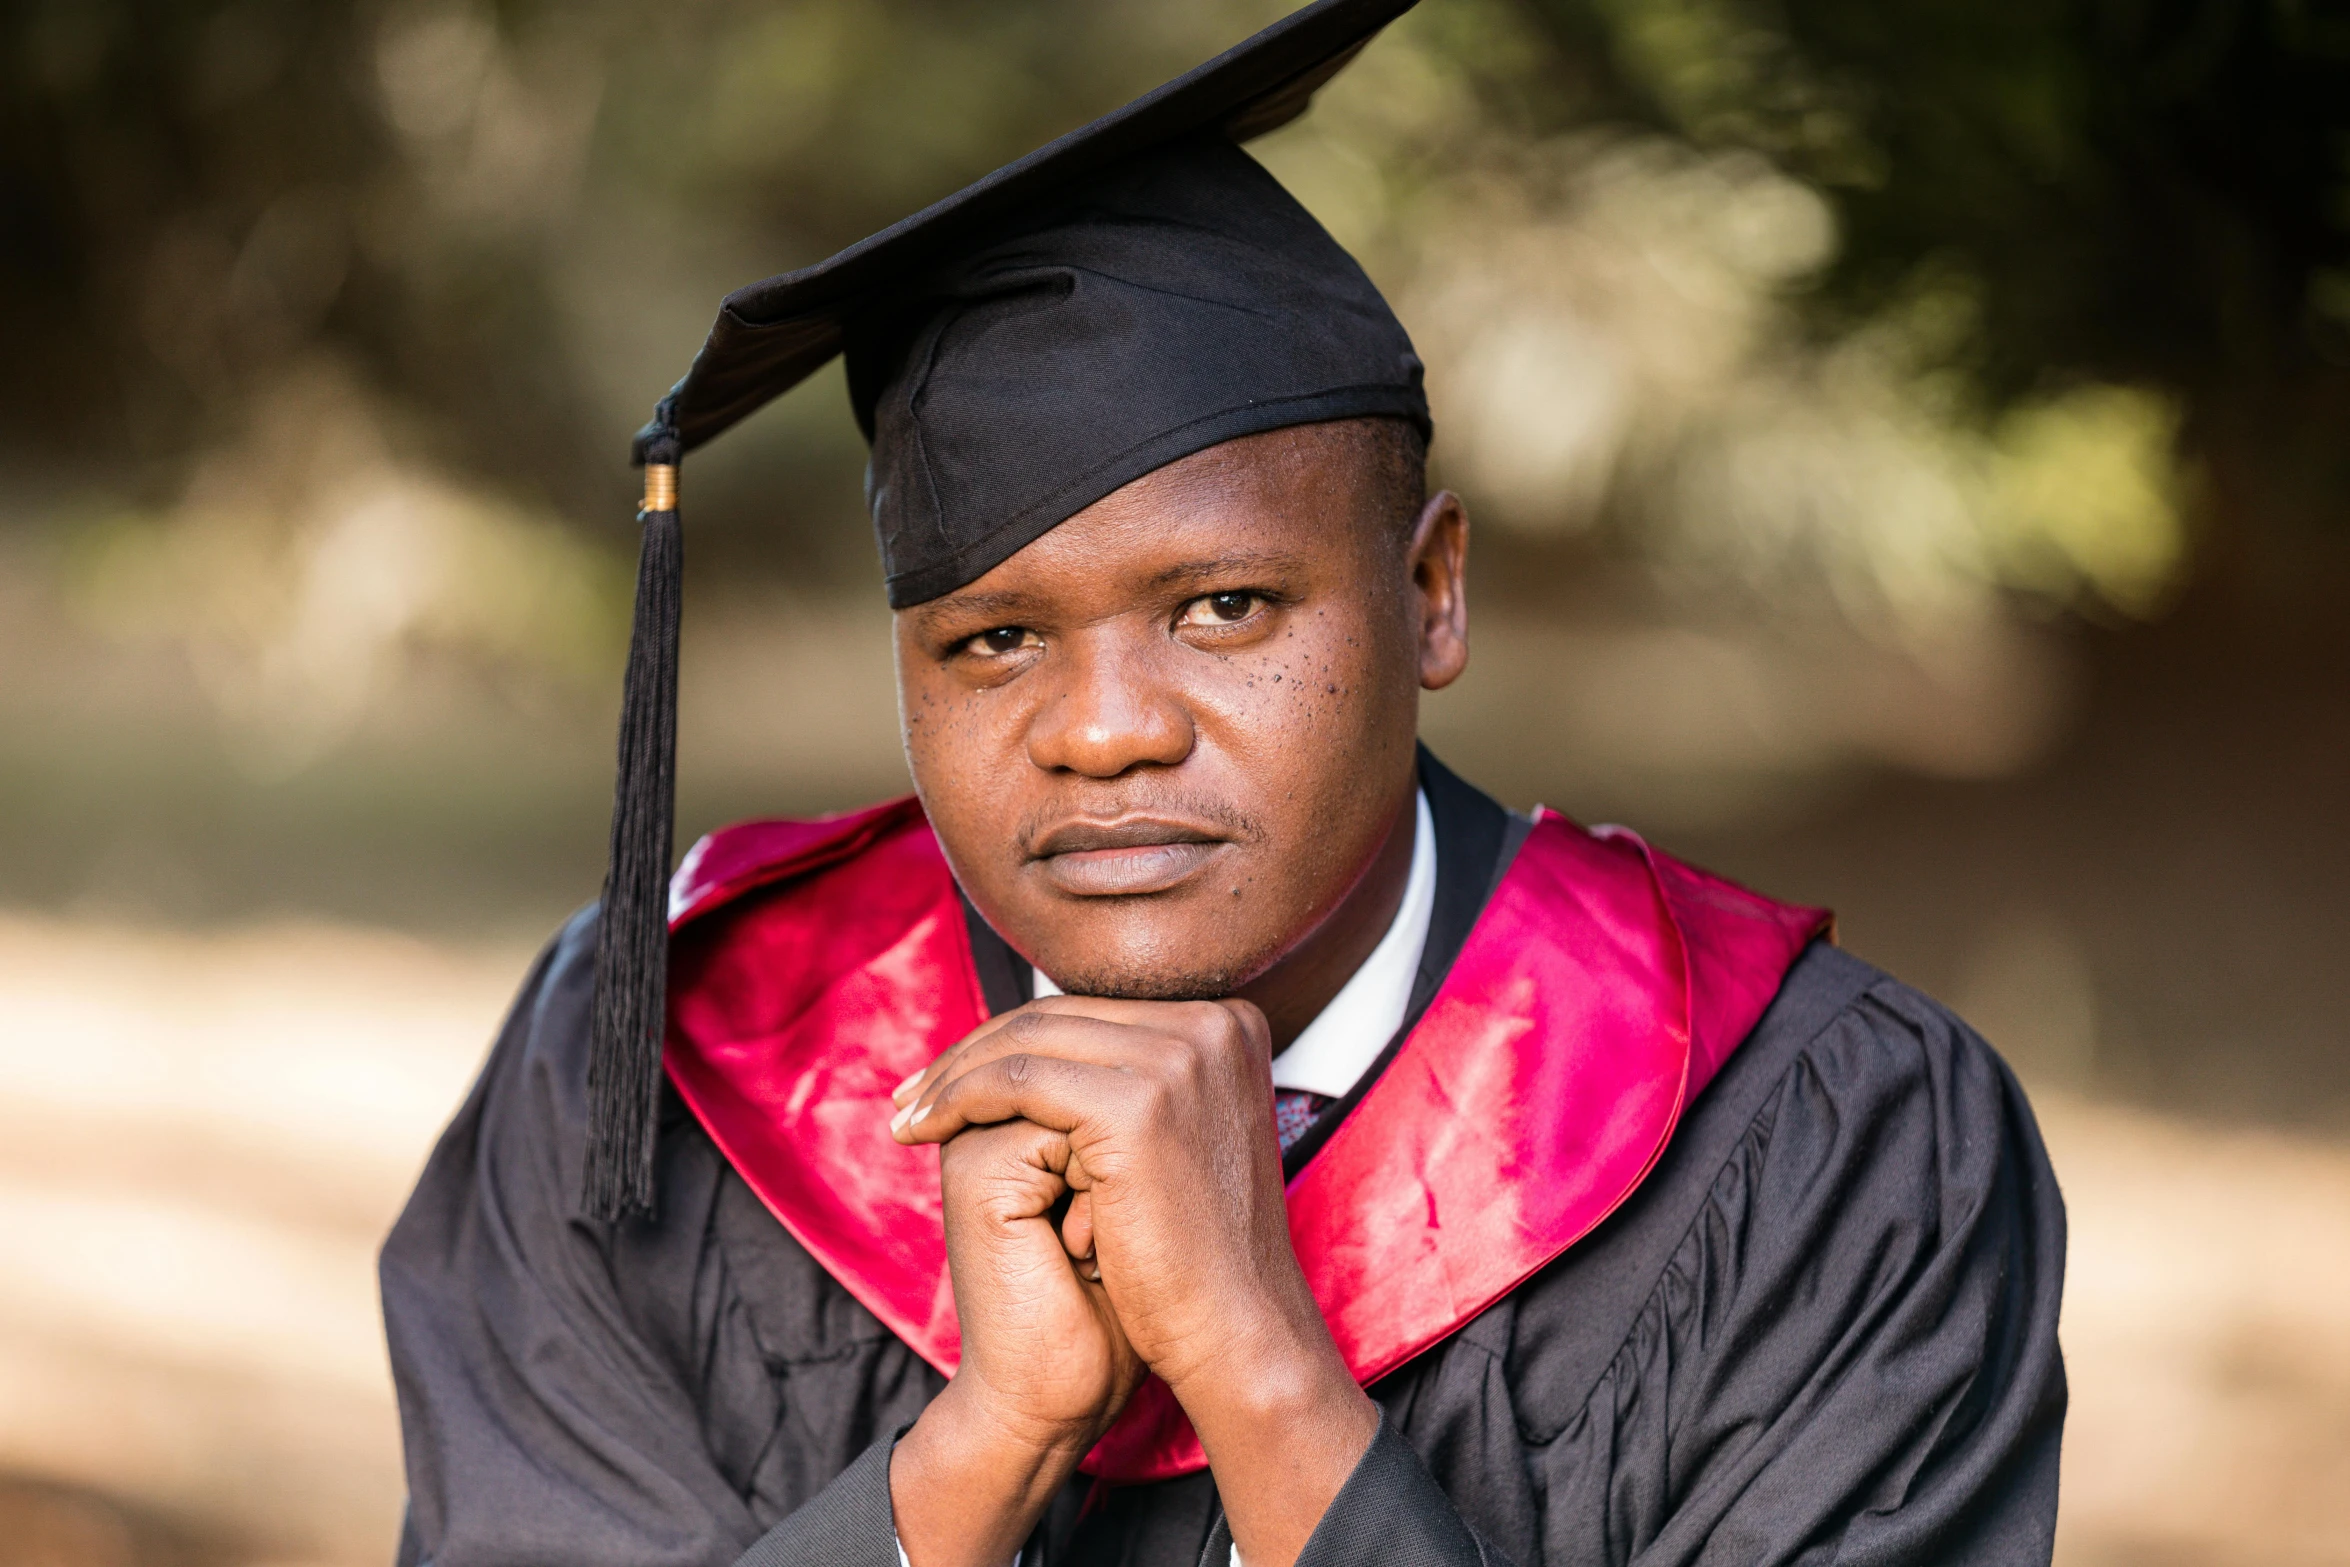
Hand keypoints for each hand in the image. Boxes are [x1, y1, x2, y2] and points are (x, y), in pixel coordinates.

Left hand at [892, 996, 1378, 1566]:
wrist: (1239, 1333)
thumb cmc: (1201, 1256)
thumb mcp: (1181, 1142)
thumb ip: (1136, 1085)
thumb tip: (1051, 1054)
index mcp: (1228, 1024)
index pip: (1093, 1014)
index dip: (1016, 1042)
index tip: (954, 1076)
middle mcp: (1213, 1023)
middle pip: (1060, 1017)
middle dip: (975, 1053)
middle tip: (914, 1092)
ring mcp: (1182, 1057)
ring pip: (1031, 1041)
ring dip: (955, 1077)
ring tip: (908, 1116)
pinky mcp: (1140, 1103)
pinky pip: (1018, 1080)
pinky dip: (959, 1100)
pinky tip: (923, 1130)